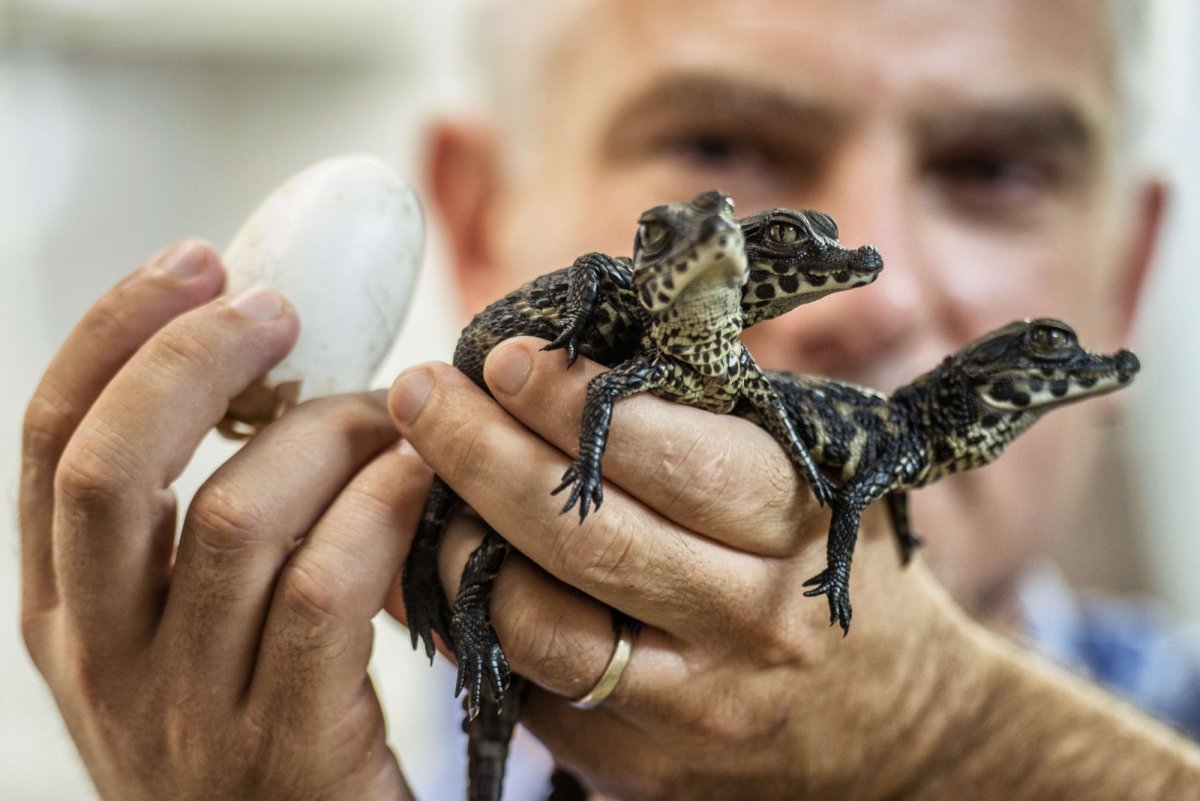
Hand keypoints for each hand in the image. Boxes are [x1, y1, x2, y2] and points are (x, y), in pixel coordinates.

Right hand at [19, 241, 427, 800]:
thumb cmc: (265, 728)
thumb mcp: (193, 632)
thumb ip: (202, 525)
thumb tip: (283, 372)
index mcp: (68, 613)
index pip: (50, 443)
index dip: (116, 335)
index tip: (194, 261)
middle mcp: (103, 658)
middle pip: (108, 470)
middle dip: (191, 361)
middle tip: (276, 309)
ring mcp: (186, 711)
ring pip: (234, 521)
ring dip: (324, 436)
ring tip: (388, 413)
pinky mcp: (286, 749)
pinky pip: (326, 592)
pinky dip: (377, 511)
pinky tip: (418, 480)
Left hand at [387, 336, 970, 800]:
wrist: (897, 723)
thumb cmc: (833, 563)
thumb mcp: (809, 473)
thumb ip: (709, 415)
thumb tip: (570, 353)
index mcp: (798, 522)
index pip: (676, 458)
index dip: (576, 405)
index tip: (502, 356)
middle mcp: (752, 619)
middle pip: (591, 537)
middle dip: (486, 456)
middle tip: (420, 394)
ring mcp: (700, 702)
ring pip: (548, 624)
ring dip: (462, 547)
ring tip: (418, 485)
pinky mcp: (652, 760)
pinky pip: (541, 687)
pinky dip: (482, 621)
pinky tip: (450, 570)